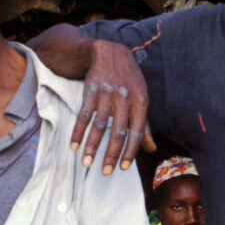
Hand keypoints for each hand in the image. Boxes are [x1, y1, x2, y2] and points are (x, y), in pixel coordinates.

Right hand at [72, 40, 154, 172]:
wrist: (110, 52)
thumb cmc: (129, 81)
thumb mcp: (141, 98)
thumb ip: (145, 125)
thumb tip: (151, 149)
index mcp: (141, 101)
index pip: (137, 131)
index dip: (131, 151)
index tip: (123, 168)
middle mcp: (125, 97)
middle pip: (118, 131)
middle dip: (111, 154)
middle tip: (105, 172)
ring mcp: (107, 93)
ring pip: (99, 125)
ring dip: (92, 146)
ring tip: (86, 163)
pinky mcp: (91, 90)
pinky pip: (83, 115)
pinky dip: (78, 131)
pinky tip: (73, 145)